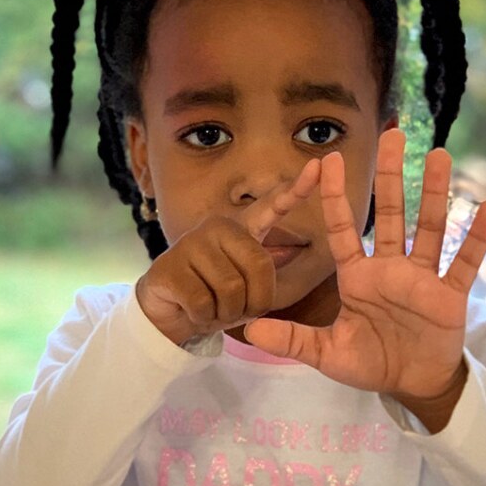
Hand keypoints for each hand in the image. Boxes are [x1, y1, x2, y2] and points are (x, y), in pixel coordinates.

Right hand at [136, 159, 320, 344]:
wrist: (169, 312)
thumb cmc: (217, 297)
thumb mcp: (248, 284)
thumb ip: (264, 270)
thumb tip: (285, 252)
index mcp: (242, 229)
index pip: (272, 206)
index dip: (296, 189)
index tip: (317, 166)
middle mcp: (217, 227)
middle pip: (260, 265)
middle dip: (256, 301)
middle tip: (238, 309)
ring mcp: (190, 243)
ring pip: (232, 290)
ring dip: (228, 313)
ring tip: (214, 308)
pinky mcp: (168, 267)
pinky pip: (203, 303)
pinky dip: (205, 318)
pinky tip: (195, 312)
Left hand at [245, 130, 485, 430]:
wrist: (411, 384)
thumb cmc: (370, 362)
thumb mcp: (326, 354)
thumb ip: (293, 340)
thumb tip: (250, 331)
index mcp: (357, 277)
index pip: (342, 229)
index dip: (334, 196)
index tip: (328, 159)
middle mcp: (390, 269)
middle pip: (391, 214)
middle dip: (391, 176)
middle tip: (393, 134)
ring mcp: (422, 279)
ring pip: (429, 228)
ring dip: (436, 193)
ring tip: (440, 155)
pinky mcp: (449, 295)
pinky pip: (464, 262)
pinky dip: (476, 237)